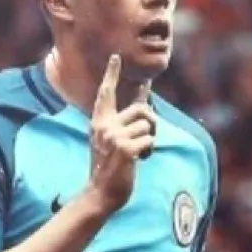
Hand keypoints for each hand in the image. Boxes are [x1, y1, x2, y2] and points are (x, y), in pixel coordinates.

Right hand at [89, 54, 155, 213]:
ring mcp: (113, 137)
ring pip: (149, 125)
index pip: (106, 93)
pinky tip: (139, 160)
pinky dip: (149, 151)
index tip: (115, 57)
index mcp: (99, 122)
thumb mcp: (113, 141)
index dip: (111, 74)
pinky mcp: (125, 149)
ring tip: (139, 153)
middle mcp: (104, 126)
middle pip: (142, 109)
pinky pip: (149, 140)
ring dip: (150, 140)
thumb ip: (125, 122)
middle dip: (152, 123)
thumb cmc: (110, 169)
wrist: (101, 194)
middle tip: (146, 139)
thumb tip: (144, 98)